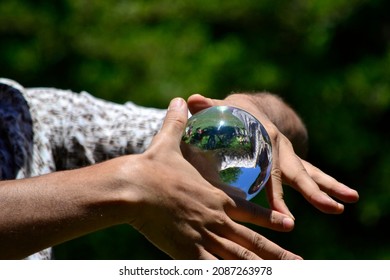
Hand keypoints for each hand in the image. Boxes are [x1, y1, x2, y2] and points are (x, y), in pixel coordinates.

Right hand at [128, 98, 301, 258]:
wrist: (133, 187)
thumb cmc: (151, 167)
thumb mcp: (167, 142)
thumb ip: (176, 123)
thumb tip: (180, 100)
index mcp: (214, 196)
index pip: (249, 210)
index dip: (270, 218)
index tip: (289, 224)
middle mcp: (215, 218)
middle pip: (252, 240)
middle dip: (277, 252)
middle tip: (300, 262)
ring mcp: (204, 236)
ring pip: (240, 258)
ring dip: (263, 268)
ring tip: (284, 274)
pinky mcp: (187, 251)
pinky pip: (213, 269)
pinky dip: (228, 276)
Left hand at [186, 94, 358, 217]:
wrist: (252, 108)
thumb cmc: (232, 113)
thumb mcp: (222, 108)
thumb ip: (208, 106)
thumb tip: (191, 99)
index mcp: (265, 137)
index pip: (270, 169)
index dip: (274, 191)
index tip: (279, 212)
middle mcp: (281, 146)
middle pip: (296, 172)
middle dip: (312, 192)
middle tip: (330, 208)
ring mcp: (288, 153)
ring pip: (309, 173)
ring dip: (328, 189)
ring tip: (347, 203)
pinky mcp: (290, 159)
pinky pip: (311, 173)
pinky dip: (326, 185)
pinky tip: (341, 200)